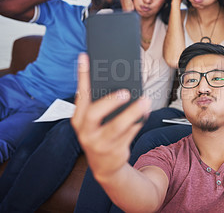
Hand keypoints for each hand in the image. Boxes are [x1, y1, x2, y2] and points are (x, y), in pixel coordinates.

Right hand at [71, 53, 150, 178]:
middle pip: (93, 114)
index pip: (79, 95)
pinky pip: (129, 135)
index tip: (85, 57)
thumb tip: (119, 82)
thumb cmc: (101, 135)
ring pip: (116, 127)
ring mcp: (100, 143)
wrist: (105, 167)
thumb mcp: (94, 122)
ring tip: (145, 101)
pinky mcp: (115, 151)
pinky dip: (138, 123)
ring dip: (132, 113)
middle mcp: (85, 132)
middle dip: (109, 102)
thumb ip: (100, 105)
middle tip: (125, 92)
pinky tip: (145, 113)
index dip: (82, 76)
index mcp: (78, 120)